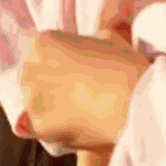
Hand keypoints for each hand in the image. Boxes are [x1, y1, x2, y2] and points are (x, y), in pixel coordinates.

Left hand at [20, 30, 150, 149]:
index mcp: (44, 43)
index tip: (76, 70)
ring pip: (35, 103)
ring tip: (80, 110)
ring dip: (51, 106)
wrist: (134, 102)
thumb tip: (80, 52)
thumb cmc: (125, 67)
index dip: (60, 61)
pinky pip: (41, 127)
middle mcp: (31, 68)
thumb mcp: (106, 38)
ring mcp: (32, 98)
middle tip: (78, 91)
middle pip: (33, 76)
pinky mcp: (39, 125)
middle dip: (50, 83)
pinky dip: (55, 127)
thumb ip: (84, 42)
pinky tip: (77, 124)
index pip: (41, 51)